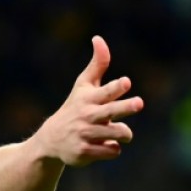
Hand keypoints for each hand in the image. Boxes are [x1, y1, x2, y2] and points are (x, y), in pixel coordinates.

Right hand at [35, 36, 143, 167]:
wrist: (52, 139)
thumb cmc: (75, 107)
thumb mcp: (84, 85)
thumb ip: (97, 64)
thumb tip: (98, 38)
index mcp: (89, 99)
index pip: (105, 92)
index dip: (116, 87)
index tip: (126, 82)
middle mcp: (87, 116)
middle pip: (111, 111)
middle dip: (126, 107)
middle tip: (139, 103)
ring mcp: (85, 135)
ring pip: (115, 133)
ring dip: (124, 134)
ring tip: (124, 133)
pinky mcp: (85, 153)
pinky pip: (110, 151)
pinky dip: (113, 148)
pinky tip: (106, 144)